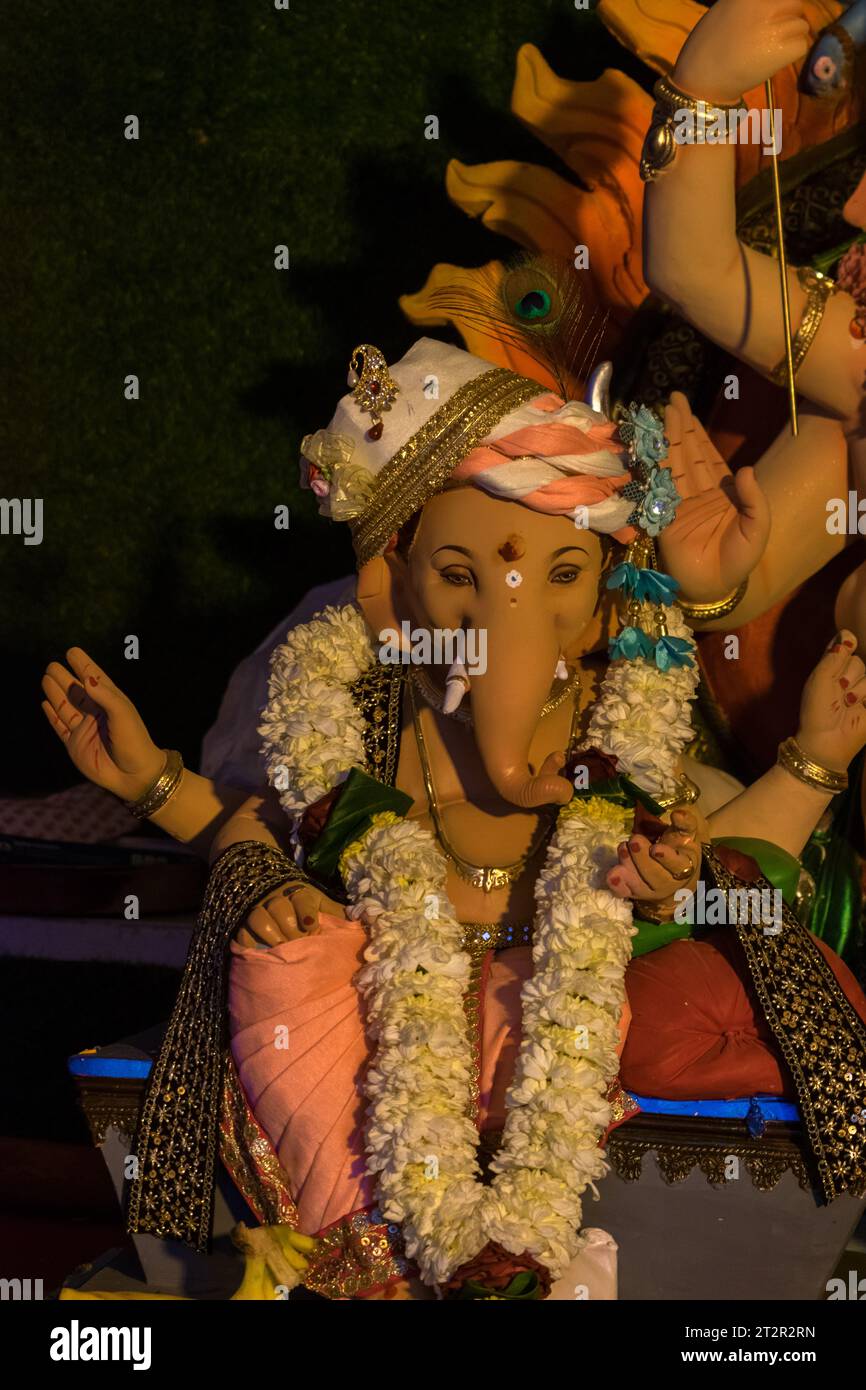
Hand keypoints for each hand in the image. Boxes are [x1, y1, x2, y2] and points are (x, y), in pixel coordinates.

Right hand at [41, 647, 163, 799]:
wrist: (134, 774)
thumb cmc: (134, 741)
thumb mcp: (123, 713)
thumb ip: (105, 696)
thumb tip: (87, 678)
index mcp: (110, 702)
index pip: (94, 679)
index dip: (83, 665)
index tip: (72, 651)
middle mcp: (95, 713)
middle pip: (75, 691)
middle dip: (64, 677)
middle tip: (52, 664)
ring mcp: (84, 729)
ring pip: (65, 706)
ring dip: (55, 692)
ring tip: (46, 677)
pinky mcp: (75, 745)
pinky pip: (60, 727)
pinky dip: (52, 715)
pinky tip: (45, 703)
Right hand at [234, 882, 344, 947]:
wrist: (268, 887)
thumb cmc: (300, 902)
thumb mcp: (319, 902)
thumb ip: (335, 911)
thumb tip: (359, 922)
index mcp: (298, 892)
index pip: (302, 899)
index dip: (306, 912)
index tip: (311, 926)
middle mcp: (276, 898)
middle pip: (280, 909)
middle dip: (291, 929)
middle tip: (299, 944)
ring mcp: (257, 909)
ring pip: (260, 919)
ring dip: (272, 935)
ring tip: (282, 949)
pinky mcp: (243, 922)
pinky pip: (243, 932)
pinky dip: (250, 943)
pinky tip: (260, 953)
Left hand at [607, 807, 702, 917]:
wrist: (674, 874)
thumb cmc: (679, 849)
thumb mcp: (686, 835)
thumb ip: (685, 824)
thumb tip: (677, 814)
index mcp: (684, 867)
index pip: (677, 865)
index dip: (666, 858)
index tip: (655, 848)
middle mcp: (668, 883)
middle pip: (655, 875)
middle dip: (642, 859)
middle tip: (634, 841)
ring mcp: (650, 890)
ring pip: (639, 884)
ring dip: (628, 868)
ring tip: (622, 850)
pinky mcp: (634, 893)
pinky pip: (625, 892)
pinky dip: (617, 886)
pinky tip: (611, 876)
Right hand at [657, 392, 769, 603]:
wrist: (715, 587)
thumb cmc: (739, 561)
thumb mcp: (757, 528)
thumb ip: (754, 499)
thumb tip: (745, 469)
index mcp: (722, 493)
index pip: (707, 456)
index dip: (697, 433)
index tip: (686, 410)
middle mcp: (698, 493)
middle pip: (687, 453)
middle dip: (679, 427)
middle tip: (671, 400)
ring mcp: (679, 503)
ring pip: (673, 465)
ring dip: (667, 439)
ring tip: (661, 413)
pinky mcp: (664, 517)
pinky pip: (659, 488)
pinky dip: (654, 467)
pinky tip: (650, 447)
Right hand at [674, 0, 810, 103]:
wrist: (701, 80)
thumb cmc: (704, 49)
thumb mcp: (722, 11)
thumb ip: (747, 6)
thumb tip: (766, 7)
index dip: (778, 6)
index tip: (773, 16)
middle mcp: (765, 6)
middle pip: (795, 4)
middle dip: (789, 17)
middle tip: (776, 33)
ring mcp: (775, 28)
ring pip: (801, 26)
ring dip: (792, 36)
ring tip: (773, 48)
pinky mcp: (781, 51)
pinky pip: (801, 45)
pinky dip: (793, 53)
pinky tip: (776, 60)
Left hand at [794, 630, 865, 773]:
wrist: (827, 740)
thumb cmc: (816, 711)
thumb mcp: (820, 679)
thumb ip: (834, 656)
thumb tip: (848, 635)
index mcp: (831, 668)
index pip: (842, 645)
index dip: (845, 644)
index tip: (846, 646)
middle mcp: (848, 677)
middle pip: (857, 660)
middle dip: (847, 675)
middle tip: (837, 692)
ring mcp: (863, 690)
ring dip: (857, 689)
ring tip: (847, 703)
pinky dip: (865, 695)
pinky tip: (858, 705)